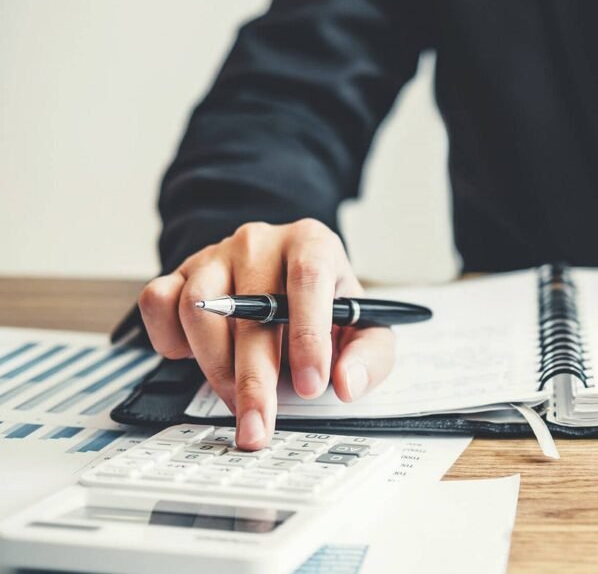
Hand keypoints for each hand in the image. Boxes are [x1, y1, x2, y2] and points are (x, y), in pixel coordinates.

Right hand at [138, 219, 394, 449]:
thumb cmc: (327, 306)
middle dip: (254, 378)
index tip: (311, 385)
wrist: (287, 279)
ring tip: (236, 400)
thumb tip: (348, 383)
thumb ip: (369, 355)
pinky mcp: (179, 274)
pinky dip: (168, 338)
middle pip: (249, 307)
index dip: (308, 335)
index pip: (307, 279)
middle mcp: (261, 242)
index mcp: (312, 244)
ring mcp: (215, 255)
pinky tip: (193, 359)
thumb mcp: (365, 326)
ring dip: (214, 365)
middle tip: (258, 425)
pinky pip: (158, 301)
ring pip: (198, 307)